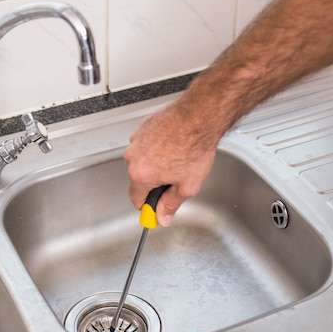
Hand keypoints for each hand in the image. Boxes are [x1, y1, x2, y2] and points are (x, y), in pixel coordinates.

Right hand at [123, 92, 226, 226]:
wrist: (199, 116)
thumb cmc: (194, 146)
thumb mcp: (187, 186)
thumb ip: (171, 204)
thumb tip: (163, 216)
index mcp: (139, 175)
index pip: (136, 199)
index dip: (148, 207)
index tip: (155, 208)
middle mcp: (133, 156)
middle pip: (139, 179)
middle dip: (155, 182)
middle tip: (175, 180)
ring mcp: (136, 140)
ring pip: (142, 160)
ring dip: (155, 163)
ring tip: (177, 158)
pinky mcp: (143, 127)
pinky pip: (146, 144)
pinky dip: (157, 147)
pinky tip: (174, 146)